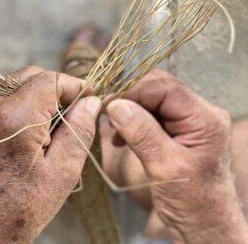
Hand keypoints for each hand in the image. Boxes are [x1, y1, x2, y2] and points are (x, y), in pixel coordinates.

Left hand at [0, 66, 100, 243]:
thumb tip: (92, 102)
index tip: (89, 95)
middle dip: (56, 86)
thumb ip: (80, 129)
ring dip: (38, 94)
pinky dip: (20, 103)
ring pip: (14, 84)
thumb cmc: (23, 207)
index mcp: (14, 119)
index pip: (49, 80)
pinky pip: (0, 98)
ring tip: (52, 121)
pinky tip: (30, 128)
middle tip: (73, 107)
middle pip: (30, 75)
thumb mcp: (63, 170)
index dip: (74, 84)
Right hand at [106, 70, 247, 243]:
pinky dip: (133, 122)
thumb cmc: (192, 201)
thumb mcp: (164, 167)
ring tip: (112, 127)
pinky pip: (151, 116)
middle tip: (106, 110)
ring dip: (129, 110)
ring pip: (152, 102)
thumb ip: (141, 133)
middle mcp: (199, 113)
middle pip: (159, 90)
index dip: (134, 90)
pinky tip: (121, 137)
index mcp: (205, 118)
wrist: (203, 222)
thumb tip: (116, 105)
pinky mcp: (177, 130)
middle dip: (130, 98)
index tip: (108, 101)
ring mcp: (188, 121)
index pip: (165, 88)